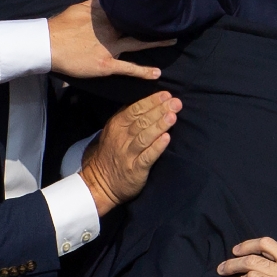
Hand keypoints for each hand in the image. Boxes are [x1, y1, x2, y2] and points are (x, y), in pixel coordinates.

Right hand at [47, 0, 173, 79]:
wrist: (48, 44)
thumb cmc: (61, 26)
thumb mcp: (80, 7)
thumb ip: (96, 2)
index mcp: (104, 14)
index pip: (127, 8)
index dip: (142, 6)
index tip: (157, 3)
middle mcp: (111, 29)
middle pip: (138, 23)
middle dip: (154, 21)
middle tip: (172, 18)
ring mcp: (110, 47)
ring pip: (138, 44)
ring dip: (156, 43)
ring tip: (173, 41)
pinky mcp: (107, 64)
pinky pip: (128, 68)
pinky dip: (143, 71)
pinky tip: (156, 74)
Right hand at [80, 91, 182, 215]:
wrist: (100, 182)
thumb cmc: (111, 153)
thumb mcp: (113, 131)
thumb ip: (126, 117)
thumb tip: (147, 101)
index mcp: (116, 125)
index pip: (135, 109)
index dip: (151, 101)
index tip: (166, 94)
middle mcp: (121, 138)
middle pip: (142, 121)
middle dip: (160, 110)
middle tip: (176, 102)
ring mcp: (128, 154)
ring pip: (145, 136)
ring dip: (159, 125)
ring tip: (172, 116)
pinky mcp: (135, 169)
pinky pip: (147, 156)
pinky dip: (157, 147)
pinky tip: (167, 138)